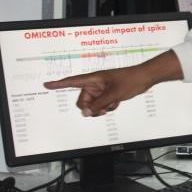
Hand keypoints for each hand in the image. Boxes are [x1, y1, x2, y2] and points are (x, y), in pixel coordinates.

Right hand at [43, 50, 182, 116]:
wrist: (145, 79)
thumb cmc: (130, 80)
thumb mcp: (113, 95)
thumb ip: (98, 105)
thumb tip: (85, 113)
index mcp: (94, 79)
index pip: (72, 81)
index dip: (58, 84)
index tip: (46, 84)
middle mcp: (95, 84)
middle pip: (82, 101)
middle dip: (90, 107)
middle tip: (103, 108)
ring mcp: (101, 89)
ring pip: (92, 105)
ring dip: (100, 108)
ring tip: (112, 103)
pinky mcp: (107, 94)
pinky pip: (101, 105)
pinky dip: (107, 107)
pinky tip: (116, 102)